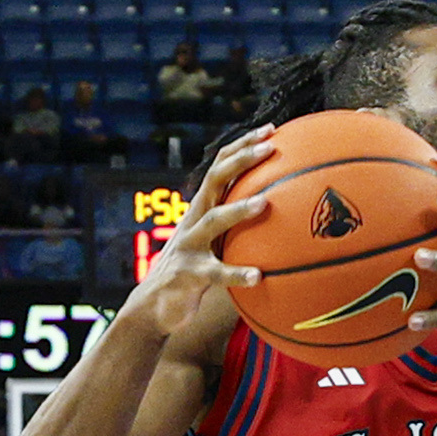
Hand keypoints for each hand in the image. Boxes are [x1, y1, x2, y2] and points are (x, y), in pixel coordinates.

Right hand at [123, 128, 273, 342]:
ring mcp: (189, 246)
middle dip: (242, 159)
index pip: (221, 166)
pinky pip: (215, 273)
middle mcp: (194, 220)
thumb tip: (283, 216)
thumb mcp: (215, 243)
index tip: (272, 129)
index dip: (243, 145)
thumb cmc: (195, 271)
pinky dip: (236, 273)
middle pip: (215, 179)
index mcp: (203, 208)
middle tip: (270, 147)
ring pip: (213, 220)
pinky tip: (257, 276)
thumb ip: (239, 228)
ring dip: (238, 210)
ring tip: (265, 203)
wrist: (154, 306)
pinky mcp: (187, 274)